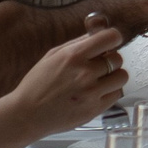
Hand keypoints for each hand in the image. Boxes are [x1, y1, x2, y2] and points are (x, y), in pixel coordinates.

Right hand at [1, 17, 127, 138]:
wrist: (26, 114)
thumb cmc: (37, 84)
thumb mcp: (53, 55)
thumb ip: (78, 43)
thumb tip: (98, 32)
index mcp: (74, 56)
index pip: (111, 37)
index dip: (113, 38)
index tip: (110, 42)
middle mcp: (85, 73)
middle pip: (118, 58)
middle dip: (110, 60)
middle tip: (99, 66)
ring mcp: (91, 93)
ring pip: (122, 77)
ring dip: (113, 77)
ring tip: (100, 80)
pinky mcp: (94, 110)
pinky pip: (116, 95)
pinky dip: (110, 92)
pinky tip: (96, 93)